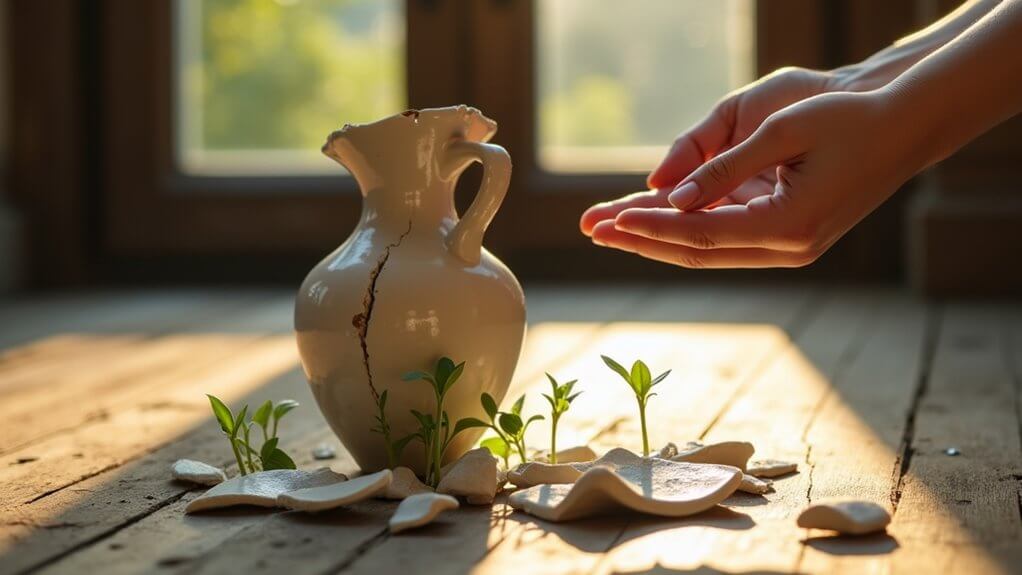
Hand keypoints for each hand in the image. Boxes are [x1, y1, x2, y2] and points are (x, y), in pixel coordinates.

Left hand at [590, 90, 924, 267]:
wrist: (905, 129)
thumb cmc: (848, 119)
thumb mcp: (781, 130)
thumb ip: (723, 166)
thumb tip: (670, 196)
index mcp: (788, 225)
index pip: (700, 234)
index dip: (650, 228)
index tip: (607, 220)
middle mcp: (787, 247)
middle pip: (696, 251)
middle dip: (641, 239)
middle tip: (591, 229)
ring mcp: (788, 247)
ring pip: (707, 248)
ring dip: (657, 237)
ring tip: (610, 225)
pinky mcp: (786, 236)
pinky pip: (724, 236)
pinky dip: (685, 227)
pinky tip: (652, 219)